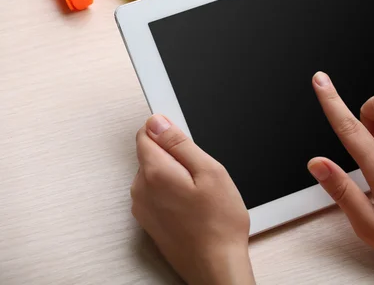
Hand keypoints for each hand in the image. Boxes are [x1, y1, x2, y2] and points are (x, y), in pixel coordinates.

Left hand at [131, 115, 254, 284]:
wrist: (215, 265)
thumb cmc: (219, 223)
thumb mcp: (210, 171)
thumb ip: (179, 143)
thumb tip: (158, 122)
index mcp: (155, 172)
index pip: (146, 133)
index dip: (167, 132)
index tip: (186, 143)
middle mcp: (141, 190)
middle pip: (150, 154)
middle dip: (174, 156)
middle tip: (201, 173)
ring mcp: (142, 208)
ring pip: (154, 174)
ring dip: (173, 175)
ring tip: (199, 194)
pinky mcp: (148, 222)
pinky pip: (156, 194)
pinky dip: (172, 194)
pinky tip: (193, 207)